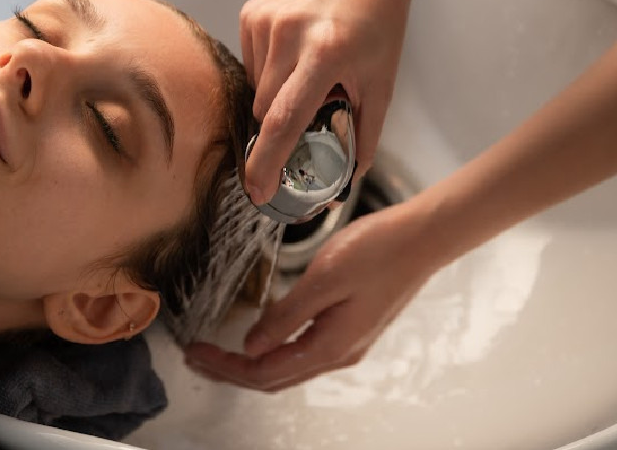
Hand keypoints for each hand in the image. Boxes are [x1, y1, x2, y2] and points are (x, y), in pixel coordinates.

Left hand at [184, 200, 442, 390]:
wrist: (422, 238)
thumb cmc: (378, 251)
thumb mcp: (323, 278)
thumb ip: (285, 315)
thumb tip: (251, 345)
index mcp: (330, 346)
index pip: (264, 371)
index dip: (225, 366)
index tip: (195, 350)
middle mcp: (339, 354)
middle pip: (274, 378)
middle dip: (231, 372)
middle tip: (195, 356)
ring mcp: (347, 344)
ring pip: (288, 368)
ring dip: (250, 364)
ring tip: (218, 353)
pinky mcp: (350, 329)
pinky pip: (302, 353)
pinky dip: (272, 352)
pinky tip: (260, 338)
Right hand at [239, 0, 414, 203]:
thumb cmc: (378, 22)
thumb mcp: (383, 80)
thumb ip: (365, 132)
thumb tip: (348, 178)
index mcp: (325, 53)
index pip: (285, 120)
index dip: (268, 162)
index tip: (258, 191)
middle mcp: (289, 35)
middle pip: (266, 110)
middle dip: (282, 124)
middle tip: (311, 111)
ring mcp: (265, 20)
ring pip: (255, 88)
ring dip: (276, 95)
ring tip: (306, 72)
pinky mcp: (251, 12)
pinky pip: (250, 64)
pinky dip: (269, 70)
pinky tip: (293, 52)